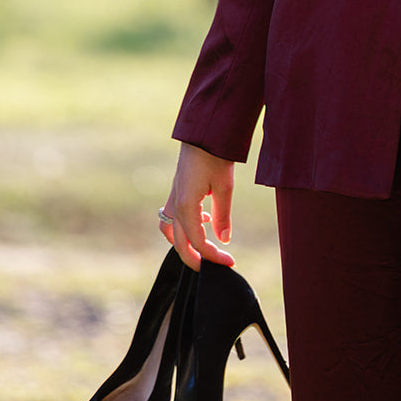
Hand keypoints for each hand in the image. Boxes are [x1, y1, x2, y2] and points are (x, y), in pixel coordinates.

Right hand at [159, 142, 235, 271]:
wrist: (203, 133)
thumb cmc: (215, 157)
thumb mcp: (225, 188)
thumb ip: (223, 216)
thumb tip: (224, 240)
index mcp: (186, 206)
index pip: (197, 242)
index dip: (213, 256)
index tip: (230, 262)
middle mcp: (175, 205)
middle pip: (179, 243)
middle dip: (196, 259)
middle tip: (215, 267)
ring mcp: (172, 198)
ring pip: (170, 231)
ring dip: (184, 244)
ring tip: (203, 249)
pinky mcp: (176, 191)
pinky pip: (172, 217)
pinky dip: (183, 227)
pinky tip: (205, 220)